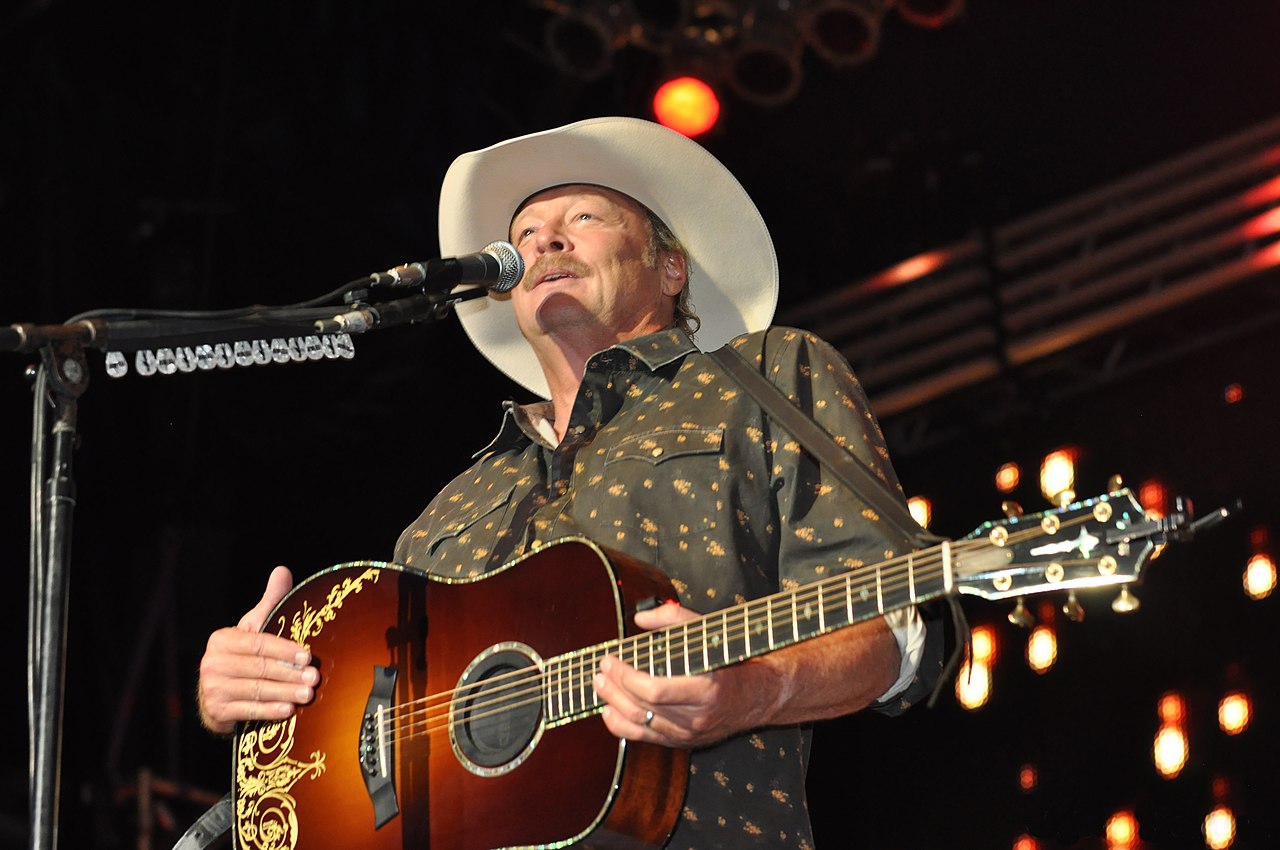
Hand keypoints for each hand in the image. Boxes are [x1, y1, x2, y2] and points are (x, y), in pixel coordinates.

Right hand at [197, 566, 316, 734]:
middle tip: (314, 679)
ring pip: (256, 689)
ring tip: (307, 694)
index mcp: (222, 640)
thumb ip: (269, 602)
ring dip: (285, 693)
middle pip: (259, 667)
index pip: (259, 643)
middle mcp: (212, 663)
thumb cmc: (243, 657)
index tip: (308, 657)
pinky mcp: (215, 710)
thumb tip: (282, 571)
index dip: (285, 650)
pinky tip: (288, 711)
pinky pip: (248, 710)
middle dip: (290, 673)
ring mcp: (211, 688)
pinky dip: (269, 711)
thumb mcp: (253, 628)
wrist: (218, 696)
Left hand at [591, 602, 777, 747]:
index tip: (610, 659)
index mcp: (707, 688)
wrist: (760, 695)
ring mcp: (690, 734)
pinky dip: (621, 726)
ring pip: (641, 725)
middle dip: (614, 688)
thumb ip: (675, 619)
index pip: (655, 691)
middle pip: (643, 708)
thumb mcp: (709, 631)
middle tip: (600, 669)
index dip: (626, 677)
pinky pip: (646, 738)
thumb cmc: (734, 659)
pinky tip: (608, 711)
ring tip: (599, 685)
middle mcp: (698, 717)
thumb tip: (640, 619)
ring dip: (613, 704)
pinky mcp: (684, 742)